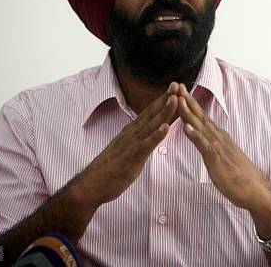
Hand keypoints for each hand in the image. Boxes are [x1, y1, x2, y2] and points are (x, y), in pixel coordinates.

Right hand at [77, 82, 179, 208]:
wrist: (91, 185)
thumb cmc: (111, 168)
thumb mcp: (128, 149)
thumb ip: (138, 139)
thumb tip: (149, 132)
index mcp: (132, 132)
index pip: (151, 112)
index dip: (164, 100)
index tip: (176, 88)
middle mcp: (132, 134)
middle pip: (153, 113)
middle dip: (167, 99)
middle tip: (179, 84)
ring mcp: (131, 144)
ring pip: (151, 125)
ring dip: (164, 112)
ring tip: (175, 99)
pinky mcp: (131, 158)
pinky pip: (145, 145)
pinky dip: (156, 136)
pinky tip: (166, 128)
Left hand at [176, 84, 270, 236]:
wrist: (255, 190)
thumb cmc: (238, 176)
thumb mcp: (222, 157)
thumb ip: (212, 146)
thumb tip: (204, 139)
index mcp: (217, 137)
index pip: (201, 117)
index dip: (190, 103)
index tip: (180, 90)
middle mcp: (218, 138)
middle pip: (200, 116)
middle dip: (187, 101)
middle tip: (176, 85)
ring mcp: (218, 147)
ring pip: (201, 127)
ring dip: (189, 113)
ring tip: (179, 100)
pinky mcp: (217, 160)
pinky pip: (204, 146)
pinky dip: (195, 136)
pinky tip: (186, 128)